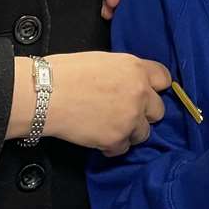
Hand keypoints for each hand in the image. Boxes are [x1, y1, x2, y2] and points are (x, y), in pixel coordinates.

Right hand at [37, 51, 170, 155]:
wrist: (44, 94)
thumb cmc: (65, 73)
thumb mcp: (103, 60)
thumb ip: (125, 72)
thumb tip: (130, 82)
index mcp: (136, 68)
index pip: (164, 79)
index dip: (154, 87)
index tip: (147, 93)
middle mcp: (139, 92)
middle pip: (158, 110)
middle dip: (143, 113)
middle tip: (124, 112)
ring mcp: (130, 118)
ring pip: (143, 133)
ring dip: (129, 131)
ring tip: (108, 125)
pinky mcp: (116, 139)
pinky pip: (123, 148)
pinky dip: (112, 145)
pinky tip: (97, 135)